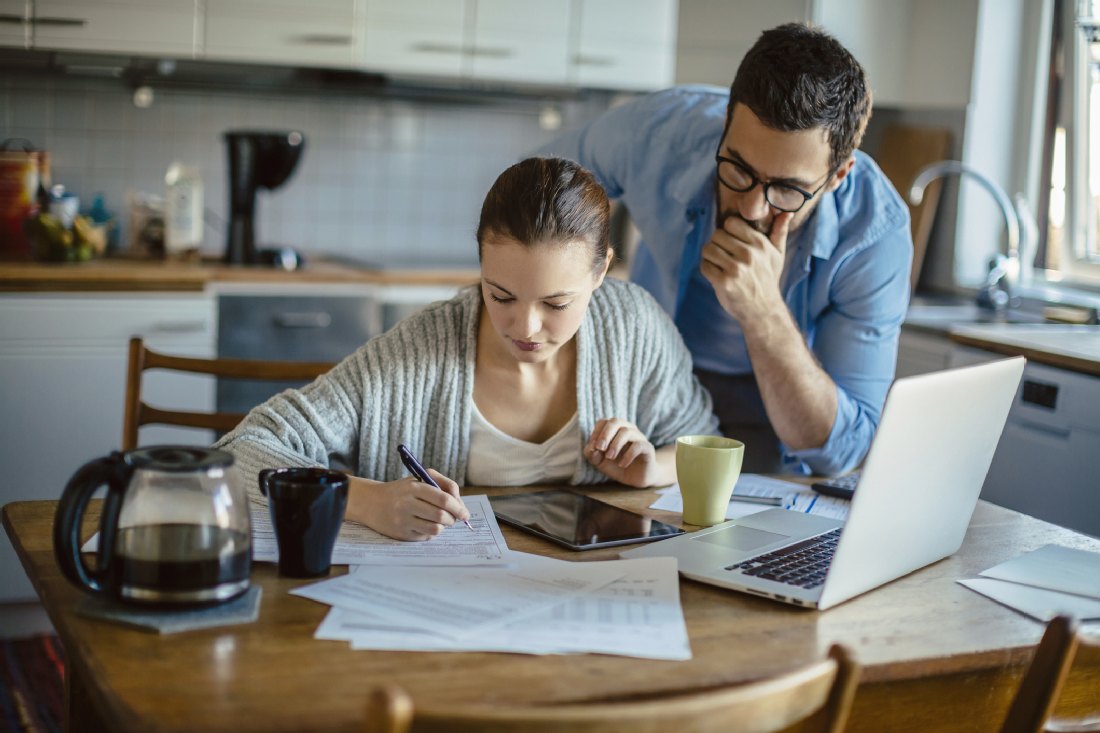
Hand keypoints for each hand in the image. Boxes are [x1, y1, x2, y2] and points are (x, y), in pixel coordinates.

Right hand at [345, 470, 469, 540]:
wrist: (371, 502)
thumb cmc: (402, 491)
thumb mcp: (419, 479)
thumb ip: (443, 485)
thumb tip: (460, 504)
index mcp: (414, 487)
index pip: (443, 498)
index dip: (458, 507)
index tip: (464, 513)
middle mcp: (407, 504)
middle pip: (441, 516)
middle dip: (453, 519)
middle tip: (454, 518)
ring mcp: (403, 520)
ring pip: (435, 529)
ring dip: (443, 527)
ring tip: (440, 521)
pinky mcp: (401, 534)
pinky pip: (426, 537)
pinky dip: (431, 532)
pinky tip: (425, 525)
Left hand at [583, 418, 659, 487]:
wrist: (637, 479)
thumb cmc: (617, 466)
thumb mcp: (600, 462)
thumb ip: (592, 455)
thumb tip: (590, 448)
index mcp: (615, 430)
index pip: (604, 422)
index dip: (596, 432)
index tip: (593, 447)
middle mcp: (627, 429)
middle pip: (615, 422)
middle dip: (605, 434)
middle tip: (600, 448)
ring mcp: (639, 437)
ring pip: (627, 431)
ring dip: (615, 444)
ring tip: (609, 457)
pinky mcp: (647, 448)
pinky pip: (638, 445)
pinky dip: (628, 455)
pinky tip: (622, 464)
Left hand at [700, 212, 792, 322]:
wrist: (763, 311)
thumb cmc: (768, 280)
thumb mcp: (777, 256)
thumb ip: (780, 233)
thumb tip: (787, 213)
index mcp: (760, 244)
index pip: (731, 223)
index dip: (728, 231)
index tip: (732, 242)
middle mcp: (748, 255)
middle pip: (717, 235)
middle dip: (718, 244)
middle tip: (724, 255)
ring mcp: (735, 269)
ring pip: (708, 249)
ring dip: (710, 257)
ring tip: (719, 264)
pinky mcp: (724, 282)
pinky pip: (704, 265)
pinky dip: (707, 269)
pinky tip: (717, 275)